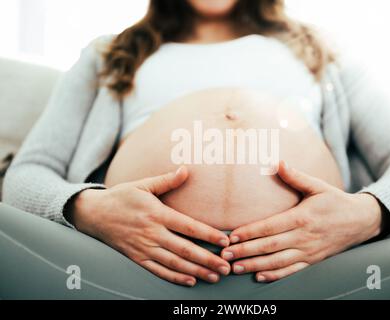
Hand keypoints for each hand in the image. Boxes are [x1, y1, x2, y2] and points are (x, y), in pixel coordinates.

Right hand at [69, 167, 230, 286]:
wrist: (93, 214)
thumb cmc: (121, 197)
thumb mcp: (143, 185)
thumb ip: (166, 180)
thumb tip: (186, 170)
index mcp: (157, 213)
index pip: (188, 226)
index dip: (209, 234)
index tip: (226, 241)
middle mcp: (152, 233)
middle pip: (185, 249)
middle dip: (208, 259)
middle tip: (226, 266)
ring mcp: (144, 248)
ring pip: (174, 263)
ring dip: (196, 271)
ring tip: (214, 276)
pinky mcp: (136, 257)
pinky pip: (158, 270)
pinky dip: (175, 277)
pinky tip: (190, 281)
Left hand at [221, 161, 382, 282]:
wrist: (361, 221)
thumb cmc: (335, 202)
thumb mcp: (318, 186)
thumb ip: (296, 177)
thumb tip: (277, 162)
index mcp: (302, 217)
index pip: (270, 226)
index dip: (250, 232)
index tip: (232, 236)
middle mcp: (304, 237)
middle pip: (270, 246)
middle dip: (246, 251)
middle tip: (225, 255)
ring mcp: (308, 251)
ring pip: (277, 262)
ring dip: (255, 265)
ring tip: (235, 268)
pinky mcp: (312, 261)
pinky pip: (291, 271)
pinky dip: (275, 275)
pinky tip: (259, 276)